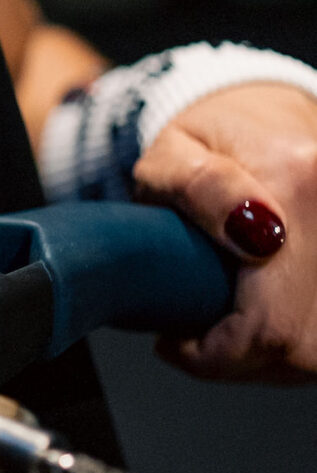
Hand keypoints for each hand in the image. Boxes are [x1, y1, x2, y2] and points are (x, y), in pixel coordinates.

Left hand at [134, 83, 316, 381]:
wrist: (265, 116)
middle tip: (200, 332)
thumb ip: (202, 190)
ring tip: (235, 321)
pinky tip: (271, 315)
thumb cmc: (206, 142)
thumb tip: (259, 239)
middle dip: (242, 356)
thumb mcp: (171, 157)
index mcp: (300, 179)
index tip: (178, 341)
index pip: (271, 324)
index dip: (218, 354)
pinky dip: (297, 340)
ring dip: (274, 354)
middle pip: (302, 344)